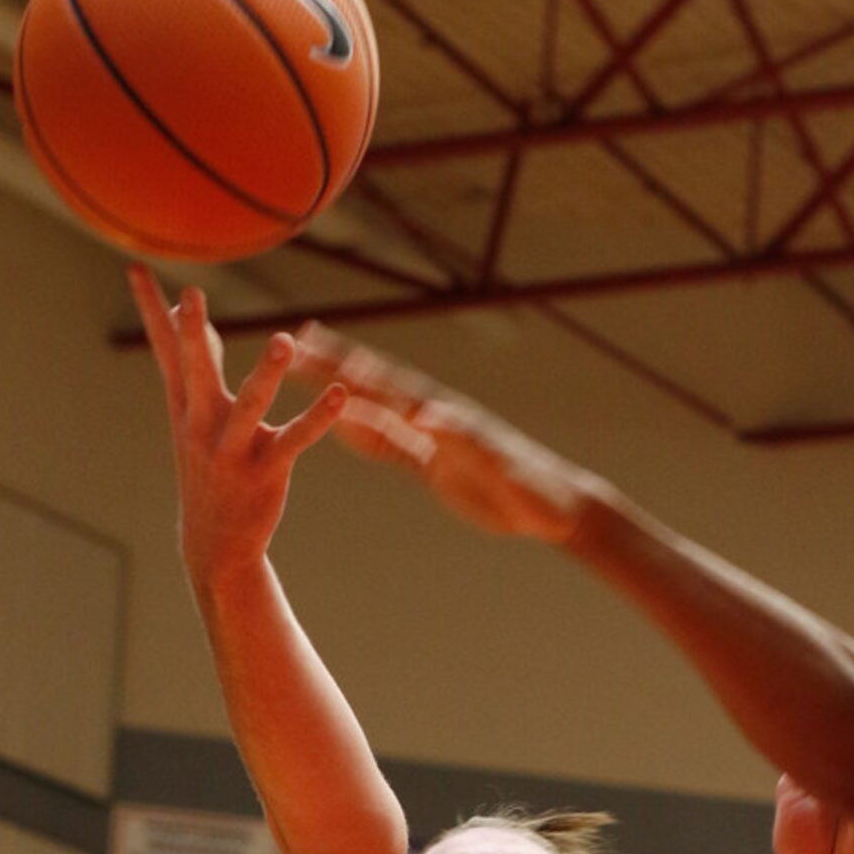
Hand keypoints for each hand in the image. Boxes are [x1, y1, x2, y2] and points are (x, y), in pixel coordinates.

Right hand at [128, 267, 345, 585]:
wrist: (215, 543)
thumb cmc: (209, 469)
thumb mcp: (195, 419)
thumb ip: (198, 365)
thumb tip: (188, 318)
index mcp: (184, 408)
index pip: (165, 350)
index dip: (152, 310)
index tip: (136, 267)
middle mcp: (203, 425)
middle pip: (196, 373)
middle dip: (194, 335)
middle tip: (195, 295)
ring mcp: (233, 450)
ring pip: (249, 406)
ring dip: (267, 374)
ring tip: (285, 340)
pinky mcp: (266, 470)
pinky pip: (295, 439)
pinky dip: (318, 418)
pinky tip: (338, 395)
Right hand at [287, 325, 602, 542]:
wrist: (558, 510)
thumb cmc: (536, 489)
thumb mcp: (499, 466)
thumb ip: (463, 439)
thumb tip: (424, 415)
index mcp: (445, 417)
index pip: (388, 386)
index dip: (350, 367)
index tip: (313, 346)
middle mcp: (434, 421)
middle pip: (375, 389)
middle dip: (334, 367)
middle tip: (295, 343)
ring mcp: (433, 442)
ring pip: (376, 413)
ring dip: (342, 395)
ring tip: (308, 371)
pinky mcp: (436, 466)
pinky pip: (390, 447)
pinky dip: (364, 435)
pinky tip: (342, 426)